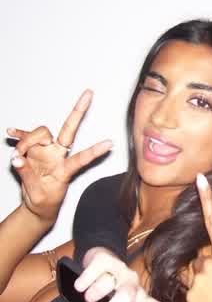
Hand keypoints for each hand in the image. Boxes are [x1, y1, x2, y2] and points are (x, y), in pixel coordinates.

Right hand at [7, 90, 111, 224]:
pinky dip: (19, 134)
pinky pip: (25, 137)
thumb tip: (17, 158)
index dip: (95, 151)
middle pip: (67, 131)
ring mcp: (45, 151)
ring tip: (17, 156)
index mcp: (65, 170)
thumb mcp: (37, 195)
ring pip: (41, 133)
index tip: (110, 143)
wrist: (38, 207)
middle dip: (79, 112)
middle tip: (89, 94)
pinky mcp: (32, 150)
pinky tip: (11, 132)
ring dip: (27, 140)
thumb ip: (27, 175)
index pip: (81, 159)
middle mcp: (58, 156)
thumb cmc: (43, 202)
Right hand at [75, 247, 168, 301]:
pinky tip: (80, 286)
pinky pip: (95, 271)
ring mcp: (120, 269)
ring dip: (93, 295)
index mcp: (138, 298)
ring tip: (87, 298)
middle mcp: (132, 283)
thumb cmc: (108, 292)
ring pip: (107, 284)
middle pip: (126, 297)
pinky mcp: (105, 259)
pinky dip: (85, 281)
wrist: (97, 260)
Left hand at [187, 173, 211, 301]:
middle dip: (205, 269)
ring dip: (200, 285)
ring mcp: (198, 278)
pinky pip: (188, 292)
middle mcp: (210, 261)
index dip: (207, 199)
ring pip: (192, 275)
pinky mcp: (190, 296)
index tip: (200, 179)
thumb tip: (210, 260)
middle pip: (198, 258)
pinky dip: (197, 300)